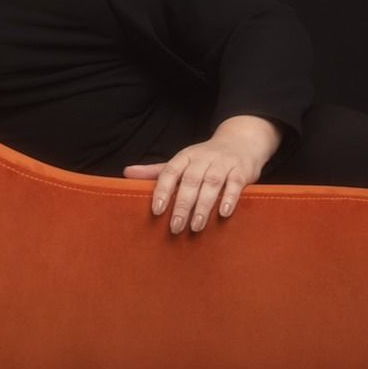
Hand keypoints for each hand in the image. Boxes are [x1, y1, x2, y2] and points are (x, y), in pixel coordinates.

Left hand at [122, 115, 282, 233]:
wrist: (241, 141)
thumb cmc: (206, 158)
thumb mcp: (181, 161)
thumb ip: (156, 171)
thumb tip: (126, 173)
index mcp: (185, 157)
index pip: (170, 172)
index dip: (162, 190)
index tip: (156, 210)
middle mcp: (202, 158)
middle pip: (189, 181)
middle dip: (182, 205)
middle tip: (175, 227)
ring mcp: (222, 163)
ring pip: (211, 183)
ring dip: (203, 205)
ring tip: (196, 226)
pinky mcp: (241, 170)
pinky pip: (235, 183)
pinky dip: (229, 198)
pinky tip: (224, 213)